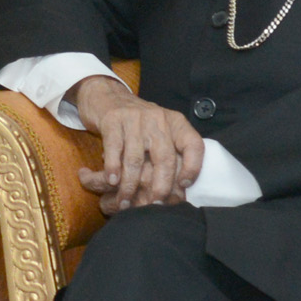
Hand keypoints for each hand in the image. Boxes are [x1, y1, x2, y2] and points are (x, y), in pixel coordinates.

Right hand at [70, 75, 204, 214]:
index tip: (184, 186)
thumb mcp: (160, 130)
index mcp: (176, 122)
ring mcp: (135, 118)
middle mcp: (158, 119)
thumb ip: (170, 152)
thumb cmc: (137, 123)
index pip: (193, 145)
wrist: (107, 95)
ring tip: (126, 202)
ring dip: (130, 184)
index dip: (192, 167)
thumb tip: (178, 190)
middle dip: (160, 185)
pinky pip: (115, 148)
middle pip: (164, 157)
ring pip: (136, 158)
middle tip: (154, 204)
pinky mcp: (112, 120)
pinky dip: (113, 168)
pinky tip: (112, 182)